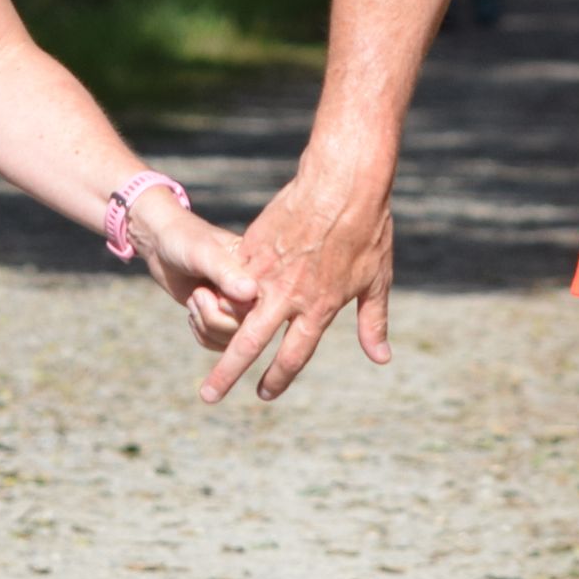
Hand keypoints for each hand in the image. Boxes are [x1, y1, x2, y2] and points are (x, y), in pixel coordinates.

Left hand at [125, 193, 259, 353]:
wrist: (162, 245)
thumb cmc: (184, 241)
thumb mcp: (204, 253)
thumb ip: (225, 273)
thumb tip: (250, 293)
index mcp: (259, 271)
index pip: (260, 308)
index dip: (232, 309)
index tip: (210, 290)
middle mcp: (254, 292)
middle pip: (245, 330)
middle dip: (213, 317)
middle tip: (198, 293)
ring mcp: (239, 308)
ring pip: (231, 340)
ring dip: (204, 323)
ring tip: (195, 297)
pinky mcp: (224, 319)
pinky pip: (219, 344)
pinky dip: (201, 332)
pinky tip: (194, 310)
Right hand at [197, 167, 392, 403]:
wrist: (343, 182)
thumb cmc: (368, 230)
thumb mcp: (376, 280)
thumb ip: (373, 322)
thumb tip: (381, 359)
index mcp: (318, 308)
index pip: (293, 355)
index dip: (278, 379)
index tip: (264, 394)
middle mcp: (287, 295)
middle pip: (249, 343)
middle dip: (227, 372)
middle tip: (208, 396)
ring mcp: (266, 269)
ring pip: (232, 307)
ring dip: (213, 326)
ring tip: (197, 341)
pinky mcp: (254, 245)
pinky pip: (235, 271)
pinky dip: (225, 284)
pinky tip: (211, 292)